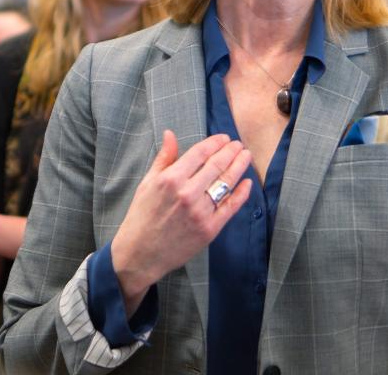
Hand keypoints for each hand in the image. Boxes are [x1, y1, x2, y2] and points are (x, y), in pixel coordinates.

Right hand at [110, 131, 252, 311]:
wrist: (140, 253)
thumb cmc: (142, 216)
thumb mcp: (148, 183)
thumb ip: (164, 158)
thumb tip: (170, 134)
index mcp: (170, 179)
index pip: (200, 153)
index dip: (215, 142)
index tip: (224, 138)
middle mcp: (187, 193)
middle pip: (217, 165)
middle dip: (231, 151)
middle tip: (238, 144)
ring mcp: (200, 212)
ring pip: (226, 183)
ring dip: (239, 167)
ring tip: (245, 156)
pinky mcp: (209, 229)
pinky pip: (230, 207)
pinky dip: (241, 193)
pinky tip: (247, 183)